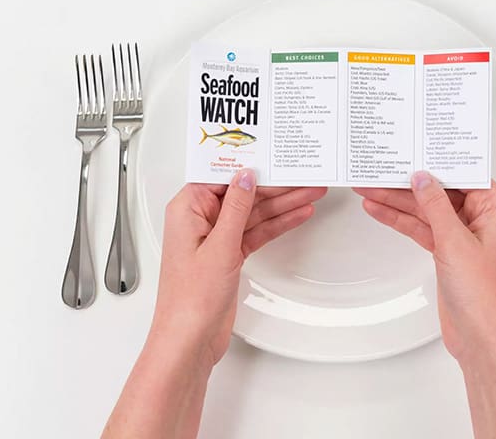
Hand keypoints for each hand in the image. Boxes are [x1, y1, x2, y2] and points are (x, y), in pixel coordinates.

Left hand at [152, 169, 326, 366]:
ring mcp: (217, 238)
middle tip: (303, 178)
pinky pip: (257, 232)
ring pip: (254, 213)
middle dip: (275, 186)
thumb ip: (235, 209)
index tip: (273, 157)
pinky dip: (277, 225)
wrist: (190, 338)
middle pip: (243, 194)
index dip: (250, 165)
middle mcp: (200, 221)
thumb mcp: (219, 246)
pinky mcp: (229, 255)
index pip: (222, 176)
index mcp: (187, 210)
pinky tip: (296, 216)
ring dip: (282, 205)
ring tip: (309, 193)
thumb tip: (245, 178)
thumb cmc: (189, 300)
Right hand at [354, 172, 495, 363]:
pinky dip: (401, 221)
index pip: (462, 173)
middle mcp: (482, 219)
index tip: (411, 151)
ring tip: (370, 189)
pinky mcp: (448, 253)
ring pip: (426, 210)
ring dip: (398, 202)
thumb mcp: (456, 242)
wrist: (483, 339)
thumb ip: (436, 207)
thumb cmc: (488, 298)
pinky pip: (422, 229)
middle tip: (379, 172)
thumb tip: (423, 179)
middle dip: (407, 183)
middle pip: (439, 191)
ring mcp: (464, 237)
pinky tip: (381, 211)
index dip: (434, 162)